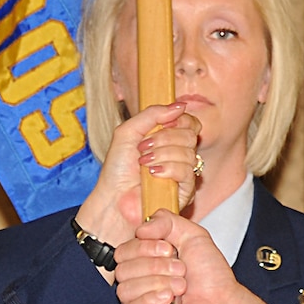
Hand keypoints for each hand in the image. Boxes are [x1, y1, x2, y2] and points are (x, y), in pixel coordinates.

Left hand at [77, 105, 201, 245]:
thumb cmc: (117, 168)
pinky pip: (187, 171)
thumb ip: (152, 114)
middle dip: (164, 138)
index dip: (179, 120)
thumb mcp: (127, 131)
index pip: (189, 122)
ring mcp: (183, 172)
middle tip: (143, 147)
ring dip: (161, 154)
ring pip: (188, 152)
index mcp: (168, 138)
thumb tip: (180, 106)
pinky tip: (152, 174)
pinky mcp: (186, 190)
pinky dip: (167, 169)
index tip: (161, 124)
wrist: (113, 198)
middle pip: (190, 134)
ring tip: (143, 163)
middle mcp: (178, 154)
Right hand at [113, 212, 284, 303]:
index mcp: (145, 264)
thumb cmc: (212, 278)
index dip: (144, 247)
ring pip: (125, 289)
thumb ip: (166, 222)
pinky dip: (148, 301)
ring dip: (157, 283)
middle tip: (181, 269)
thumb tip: (141, 228)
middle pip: (123, 269)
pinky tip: (168, 300)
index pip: (124, 251)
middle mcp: (139, 285)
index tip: (170, 249)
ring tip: (181, 286)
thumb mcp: (193, 236)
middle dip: (155, 265)